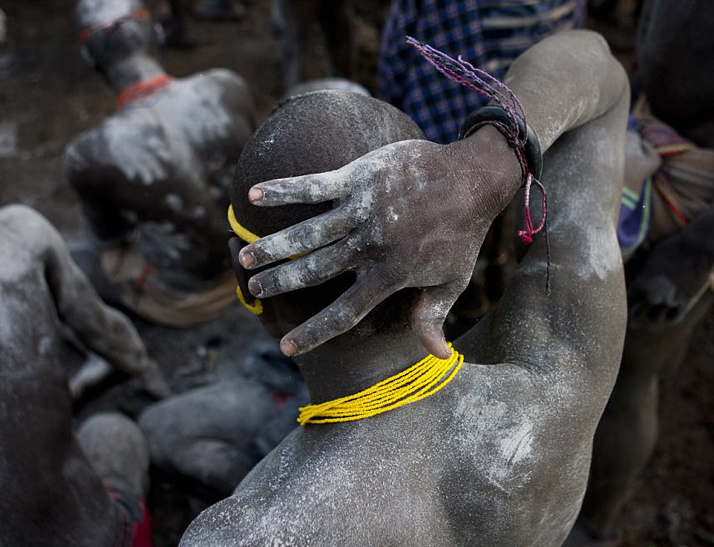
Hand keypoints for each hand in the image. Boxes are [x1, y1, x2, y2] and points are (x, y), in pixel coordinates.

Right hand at [239, 128, 519, 356]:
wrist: (473, 178)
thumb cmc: (460, 234)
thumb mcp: (452, 280)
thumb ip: (433, 317)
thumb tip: (437, 357)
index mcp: (391, 274)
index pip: (345, 311)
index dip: (315, 332)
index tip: (287, 348)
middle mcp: (371, 244)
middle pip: (316, 270)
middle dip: (280, 283)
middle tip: (254, 291)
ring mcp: (363, 209)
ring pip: (308, 233)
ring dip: (273, 246)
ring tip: (244, 257)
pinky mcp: (359, 177)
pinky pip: (314, 186)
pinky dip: (284, 191)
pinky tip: (254, 194)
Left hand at [628, 229, 713, 324]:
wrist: (698, 247)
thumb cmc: (672, 246)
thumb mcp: (649, 258)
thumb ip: (641, 273)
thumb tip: (632, 278)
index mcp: (640, 282)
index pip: (624, 301)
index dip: (622, 303)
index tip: (621, 305)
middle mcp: (652, 295)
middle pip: (635, 314)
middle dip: (633, 314)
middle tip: (632, 317)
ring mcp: (669, 300)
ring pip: (654, 317)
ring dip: (653, 314)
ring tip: (651, 311)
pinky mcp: (685, 302)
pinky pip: (673, 318)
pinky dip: (669, 316)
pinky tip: (667, 312)